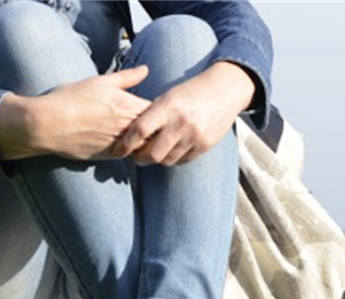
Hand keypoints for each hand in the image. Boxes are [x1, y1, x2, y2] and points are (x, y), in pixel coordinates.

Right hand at [0, 66, 151, 160]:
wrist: (47, 124)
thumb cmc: (70, 99)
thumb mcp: (99, 82)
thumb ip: (126, 78)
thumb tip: (146, 69)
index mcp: (129, 105)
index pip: (159, 110)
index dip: (162, 111)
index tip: (159, 110)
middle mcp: (128, 125)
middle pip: (157, 130)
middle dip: (160, 129)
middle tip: (158, 127)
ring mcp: (121, 143)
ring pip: (147, 146)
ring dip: (148, 143)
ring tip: (144, 138)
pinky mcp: (111, 156)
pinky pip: (131, 156)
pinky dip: (134, 152)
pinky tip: (129, 148)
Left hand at [112, 61, 254, 166]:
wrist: (224, 91)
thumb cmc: (191, 92)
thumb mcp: (169, 96)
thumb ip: (152, 114)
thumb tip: (131, 133)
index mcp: (168, 106)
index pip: (140, 130)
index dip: (127, 143)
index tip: (120, 149)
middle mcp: (181, 122)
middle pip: (153, 153)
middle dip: (141, 159)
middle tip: (136, 156)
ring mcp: (195, 136)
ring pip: (167, 160)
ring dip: (157, 159)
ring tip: (153, 153)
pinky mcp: (205, 145)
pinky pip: (183, 160)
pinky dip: (174, 159)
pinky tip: (171, 151)